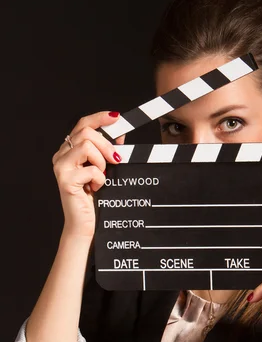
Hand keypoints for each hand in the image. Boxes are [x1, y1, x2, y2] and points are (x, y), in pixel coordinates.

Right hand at [52, 111, 124, 237]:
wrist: (84, 224)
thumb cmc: (93, 198)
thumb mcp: (103, 169)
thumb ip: (108, 151)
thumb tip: (120, 135)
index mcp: (69, 150)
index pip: (83, 125)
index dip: (100, 118)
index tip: (117, 117)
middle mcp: (61, 155)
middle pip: (86, 132)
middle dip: (106, 145)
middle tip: (116, 160)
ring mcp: (61, 167)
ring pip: (87, 146)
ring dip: (102, 162)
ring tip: (101, 177)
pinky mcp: (66, 180)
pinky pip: (92, 169)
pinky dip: (100, 179)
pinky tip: (95, 188)